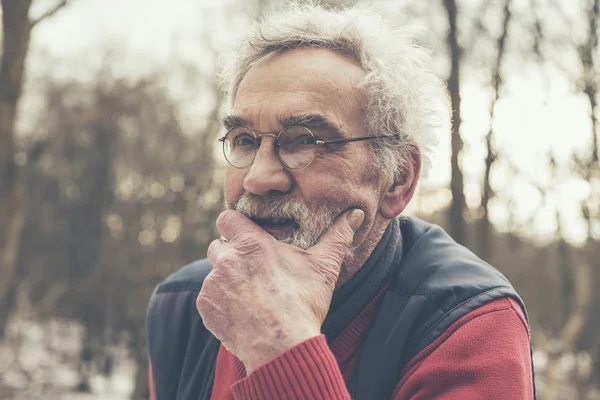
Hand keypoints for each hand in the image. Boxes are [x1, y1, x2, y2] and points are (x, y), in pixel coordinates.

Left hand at [196, 208, 363, 372]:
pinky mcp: (206, 307)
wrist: (282, 347)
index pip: (227, 218)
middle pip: (218, 246)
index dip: (235, 224)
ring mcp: (213, 284)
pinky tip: (242, 312)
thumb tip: (356, 214)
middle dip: (232, 255)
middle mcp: (226, 260)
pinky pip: (209, 298)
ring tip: (251, 297)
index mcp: (251, 243)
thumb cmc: (303, 303)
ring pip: (214, 274)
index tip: (247, 235)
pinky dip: (221, 303)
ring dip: (227, 281)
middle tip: (253, 270)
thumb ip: (338, 236)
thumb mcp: (324, 267)